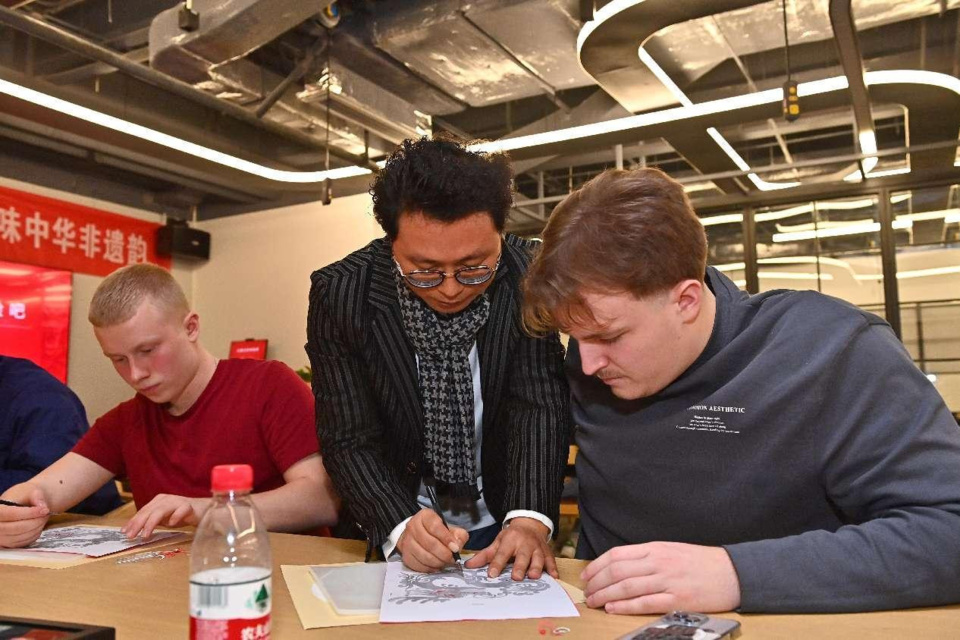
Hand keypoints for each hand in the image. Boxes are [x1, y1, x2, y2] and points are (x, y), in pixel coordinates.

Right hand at [0, 486, 49, 548]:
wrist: (23, 503)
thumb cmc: (25, 496)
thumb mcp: (31, 491)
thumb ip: (37, 496)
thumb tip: (42, 506)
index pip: (10, 514)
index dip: (29, 513)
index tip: (44, 510)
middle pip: (16, 528)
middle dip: (36, 521)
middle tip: (46, 514)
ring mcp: (1, 537)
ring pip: (21, 536)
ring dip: (37, 527)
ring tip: (43, 517)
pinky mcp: (8, 544)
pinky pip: (24, 542)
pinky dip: (35, 534)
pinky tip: (38, 525)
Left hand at [122, 494, 207, 540]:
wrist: (203, 510)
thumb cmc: (181, 515)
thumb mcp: (163, 519)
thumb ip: (151, 522)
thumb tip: (133, 530)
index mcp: (158, 501)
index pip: (143, 511)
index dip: (133, 521)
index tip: (124, 532)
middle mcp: (166, 499)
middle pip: (150, 510)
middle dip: (138, 523)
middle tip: (130, 536)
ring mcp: (178, 501)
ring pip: (162, 510)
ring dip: (152, 522)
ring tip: (145, 535)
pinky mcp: (189, 506)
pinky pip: (182, 510)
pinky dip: (176, 516)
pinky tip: (171, 524)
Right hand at [396, 509, 468, 572]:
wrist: (417, 536)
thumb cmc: (436, 532)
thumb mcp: (449, 528)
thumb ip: (458, 535)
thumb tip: (457, 546)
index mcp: (425, 516)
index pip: (435, 527)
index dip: (446, 538)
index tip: (455, 548)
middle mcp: (413, 527)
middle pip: (430, 544)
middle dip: (444, 554)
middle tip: (452, 558)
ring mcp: (407, 542)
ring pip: (425, 556)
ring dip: (438, 562)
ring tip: (445, 561)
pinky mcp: (405, 555)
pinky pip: (419, 566)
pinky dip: (430, 568)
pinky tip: (436, 565)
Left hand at [465, 517, 556, 580]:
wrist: (530, 524)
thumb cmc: (512, 537)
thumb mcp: (498, 542)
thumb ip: (484, 555)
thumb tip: (468, 566)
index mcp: (510, 540)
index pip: (502, 553)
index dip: (497, 564)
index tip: (491, 575)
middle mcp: (525, 543)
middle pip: (522, 555)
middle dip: (520, 566)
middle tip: (516, 577)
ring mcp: (537, 548)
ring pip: (538, 557)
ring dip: (537, 567)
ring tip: (533, 576)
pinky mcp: (547, 552)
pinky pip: (551, 560)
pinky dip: (553, 568)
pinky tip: (554, 576)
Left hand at [582, 541, 740, 614]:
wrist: (732, 573)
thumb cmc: (701, 562)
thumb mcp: (671, 550)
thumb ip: (647, 557)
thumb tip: (620, 566)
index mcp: (655, 549)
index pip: (617, 555)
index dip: (597, 565)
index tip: (586, 575)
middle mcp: (658, 563)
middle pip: (617, 571)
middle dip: (597, 582)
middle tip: (586, 592)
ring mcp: (667, 581)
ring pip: (626, 587)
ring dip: (605, 595)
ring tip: (594, 602)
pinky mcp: (677, 600)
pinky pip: (645, 603)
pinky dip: (625, 606)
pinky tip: (613, 608)